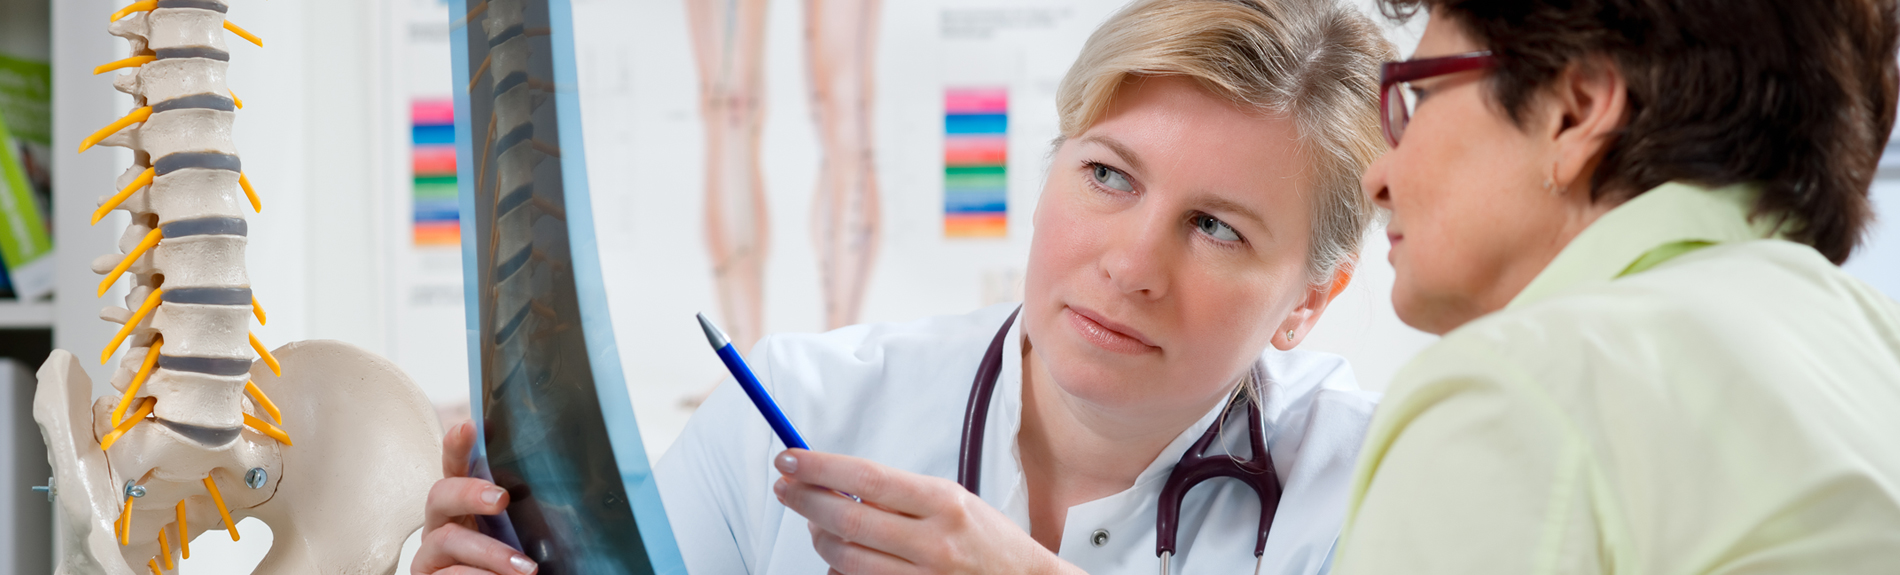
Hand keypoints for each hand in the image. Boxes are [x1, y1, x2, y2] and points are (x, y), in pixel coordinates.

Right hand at [411, 422, 537, 574]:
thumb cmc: (509, 559)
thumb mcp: (519, 527)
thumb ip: (517, 499)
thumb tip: (522, 475)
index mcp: (461, 504)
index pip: (455, 467)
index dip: (458, 446)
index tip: (470, 426)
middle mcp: (440, 523)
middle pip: (439, 495)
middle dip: (469, 493)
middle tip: (502, 498)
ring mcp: (430, 554)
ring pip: (448, 540)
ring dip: (491, 553)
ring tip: (528, 569)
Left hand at [773, 449, 1083, 574]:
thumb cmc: (987, 538)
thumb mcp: (953, 499)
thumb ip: (898, 493)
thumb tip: (836, 480)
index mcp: (944, 501)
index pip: (866, 477)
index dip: (819, 467)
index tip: (790, 458)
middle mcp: (933, 541)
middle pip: (847, 518)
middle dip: (805, 500)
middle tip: (785, 487)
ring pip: (844, 557)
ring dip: (818, 537)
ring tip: (814, 523)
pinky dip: (838, 567)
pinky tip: (838, 554)